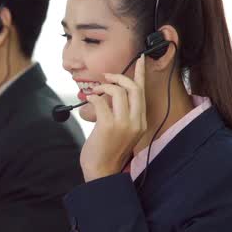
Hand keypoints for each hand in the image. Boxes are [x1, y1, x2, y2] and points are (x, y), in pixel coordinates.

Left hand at [80, 55, 146, 181]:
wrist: (101, 172)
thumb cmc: (108, 151)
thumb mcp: (122, 131)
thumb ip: (122, 113)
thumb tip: (110, 95)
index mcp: (141, 121)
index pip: (143, 92)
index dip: (140, 73)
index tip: (140, 59)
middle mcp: (136, 121)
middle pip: (133, 87)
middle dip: (118, 77)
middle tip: (106, 78)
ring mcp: (124, 124)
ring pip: (118, 91)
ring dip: (103, 88)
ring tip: (94, 93)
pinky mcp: (109, 126)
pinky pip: (102, 101)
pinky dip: (93, 97)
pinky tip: (88, 100)